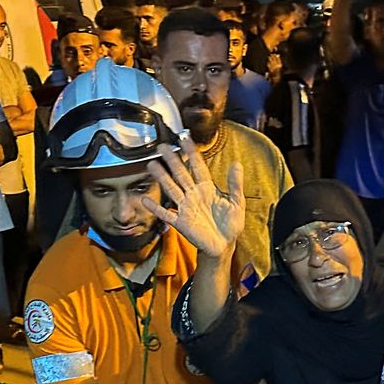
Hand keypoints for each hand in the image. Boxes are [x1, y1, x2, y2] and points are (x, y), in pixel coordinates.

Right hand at [144, 136, 245, 257]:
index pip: (198, 166)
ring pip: (172, 189)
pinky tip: (145, 201)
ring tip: (151, 164)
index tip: (184, 138)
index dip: (192, 152)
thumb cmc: (231, 224)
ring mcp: (186, 208)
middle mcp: (194, 194)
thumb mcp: (237, 203)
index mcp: (207, 188)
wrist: (224, 246)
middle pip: (181, 173)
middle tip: (162, 146)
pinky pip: (166, 214)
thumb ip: (235, 184)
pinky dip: (156, 208)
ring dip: (162, 178)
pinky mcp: (181, 222)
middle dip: (172, 160)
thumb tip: (237, 163)